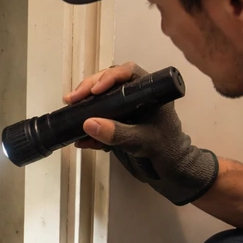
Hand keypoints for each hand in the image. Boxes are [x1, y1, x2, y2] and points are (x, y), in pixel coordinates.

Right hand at [66, 63, 218, 205]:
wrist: (172, 169)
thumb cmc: (165, 150)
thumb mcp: (140, 141)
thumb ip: (116, 133)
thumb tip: (87, 123)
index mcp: (150, 92)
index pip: (128, 73)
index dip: (108, 78)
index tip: (94, 90)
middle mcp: (138, 95)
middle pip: (110, 82)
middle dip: (89, 89)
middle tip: (72, 99)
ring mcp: (127, 108)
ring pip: (103, 98)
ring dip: (85, 104)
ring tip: (70, 110)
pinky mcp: (120, 122)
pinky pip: (102, 118)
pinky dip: (90, 127)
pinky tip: (80, 139)